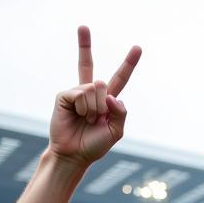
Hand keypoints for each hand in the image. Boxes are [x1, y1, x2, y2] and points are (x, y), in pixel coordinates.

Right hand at [48, 26, 141, 166]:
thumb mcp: (116, 131)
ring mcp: (77, 92)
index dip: (129, 63)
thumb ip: (121, 112)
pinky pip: (81, 93)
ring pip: (94, 88)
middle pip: (97, 75)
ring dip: (94, 109)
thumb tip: (110, 95)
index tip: (138, 47)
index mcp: (108, 100)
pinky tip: (77, 116)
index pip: (120, 78)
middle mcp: (92, 93)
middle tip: (94, 120)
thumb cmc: (95, 144)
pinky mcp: (65, 95)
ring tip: (86, 121)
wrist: (75, 154)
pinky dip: (83, 108)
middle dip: (98, 94)